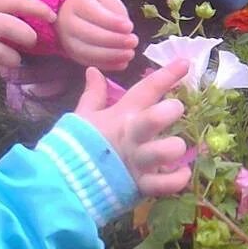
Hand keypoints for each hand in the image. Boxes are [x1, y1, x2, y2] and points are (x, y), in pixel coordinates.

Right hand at [57, 0, 137, 69]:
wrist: (72, 14)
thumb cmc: (95, 5)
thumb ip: (115, 10)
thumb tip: (126, 28)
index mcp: (78, 4)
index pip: (94, 13)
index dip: (112, 22)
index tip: (130, 27)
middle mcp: (68, 23)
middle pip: (89, 34)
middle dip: (114, 40)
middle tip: (133, 41)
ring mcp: (68, 41)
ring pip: (88, 52)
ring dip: (112, 55)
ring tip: (129, 54)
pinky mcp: (73, 55)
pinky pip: (89, 62)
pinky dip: (107, 65)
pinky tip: (122, 63)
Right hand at [74, 62, 191, 196]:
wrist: (62, 183)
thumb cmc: (76, 146)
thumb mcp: (83, 117)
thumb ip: (93, 94)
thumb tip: (93, 70)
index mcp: (122, 115)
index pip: (146, 89)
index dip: (167, 75)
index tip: (185, 63)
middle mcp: (133, 136)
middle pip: (157, 117)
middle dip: (171, 110)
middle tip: (175, 110)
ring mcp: (138, 161)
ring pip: (166, 151)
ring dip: (175, 147)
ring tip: (178, 147)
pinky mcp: (140, 185)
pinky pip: (166, 184)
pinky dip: (177, 180)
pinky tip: (182, 173)